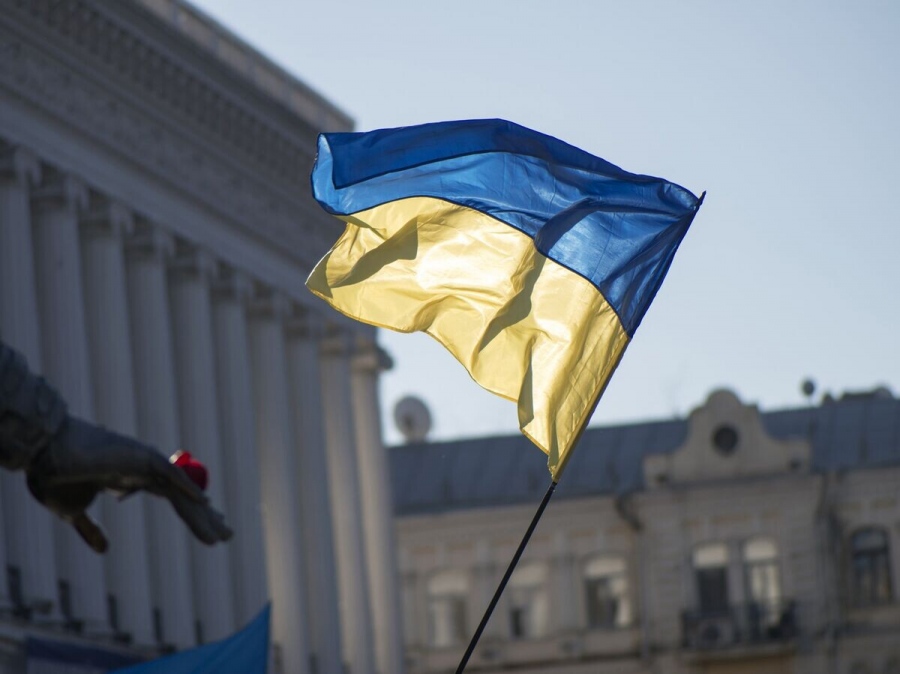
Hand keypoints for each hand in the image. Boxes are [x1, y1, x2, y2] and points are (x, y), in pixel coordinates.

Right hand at [25, 417, 231, 552]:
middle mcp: (146, 470)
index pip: (173, 498)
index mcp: (133, 478)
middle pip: (184, 497)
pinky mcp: (140, 456)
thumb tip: (105, 549)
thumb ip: (91, 530)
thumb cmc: (55, 478)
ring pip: (182, 492)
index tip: (210, 526)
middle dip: (205, 518)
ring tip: (222, 534)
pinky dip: (187, 487)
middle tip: (227, 535)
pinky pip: (169, 474)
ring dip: (202, 515)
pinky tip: (206, 503)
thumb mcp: (74, 512)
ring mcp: (145, 462)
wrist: (41, 457)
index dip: (192, 513)